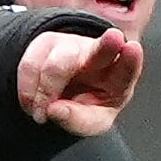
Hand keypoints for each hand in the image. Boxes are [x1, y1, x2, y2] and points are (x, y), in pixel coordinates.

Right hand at [16, 26, 142, 135]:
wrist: (59, 95)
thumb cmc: (85, 106)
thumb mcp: (91, 122)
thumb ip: (79, 121)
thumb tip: (54, 110)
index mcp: (117, 75)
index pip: (128, 68)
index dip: (131, 59)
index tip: (133, 48)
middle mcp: (98, 55)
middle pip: (103, 49)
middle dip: (108, 45)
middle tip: (114, 39)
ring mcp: (71, 46)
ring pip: (56, 65)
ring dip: (44, 94)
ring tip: (40, 114)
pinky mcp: (44, 44)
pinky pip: (30, 66)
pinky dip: (27, 91)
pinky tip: (32, 104)